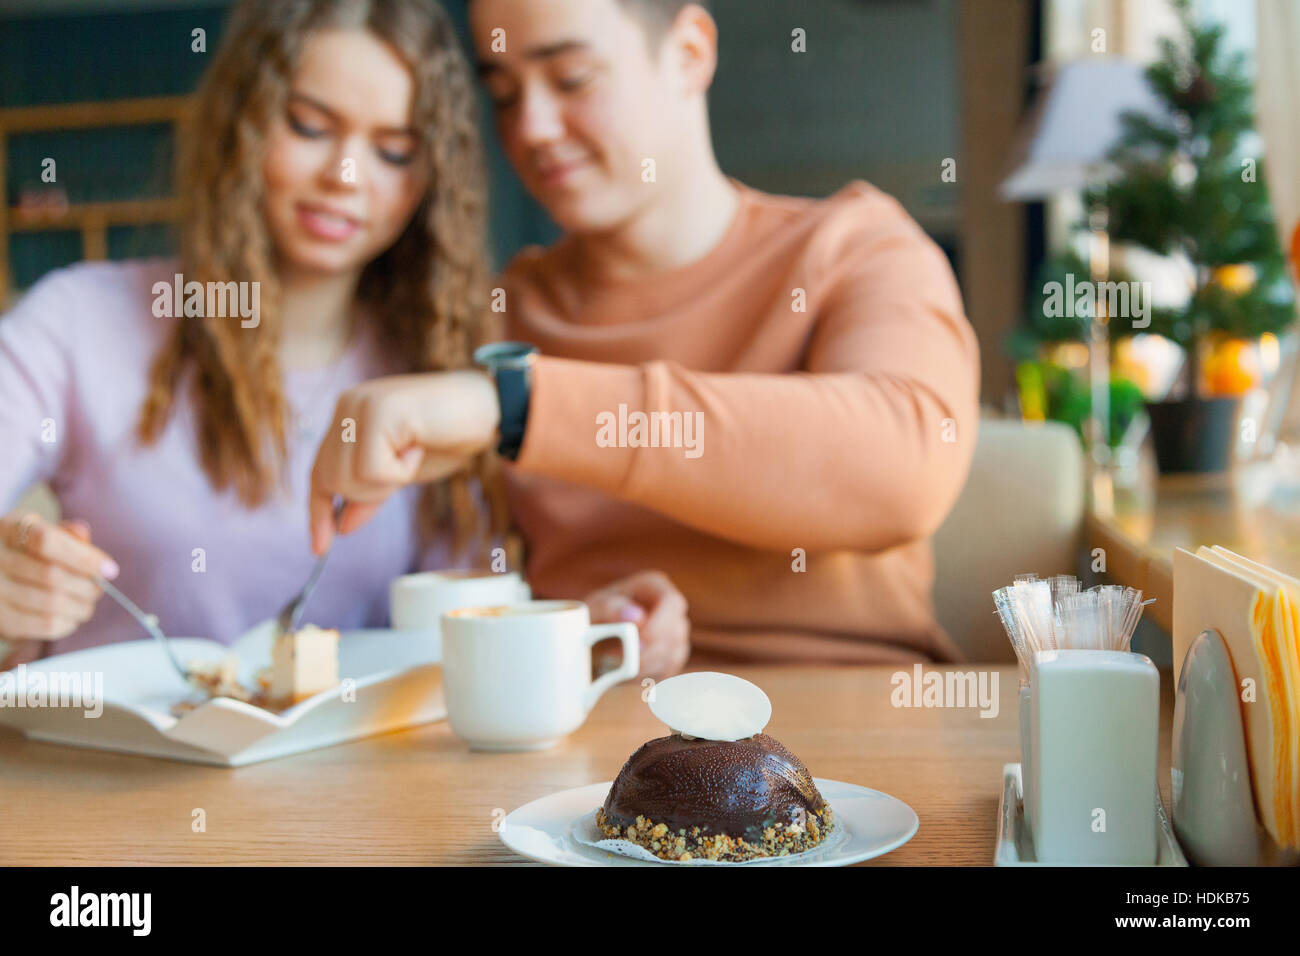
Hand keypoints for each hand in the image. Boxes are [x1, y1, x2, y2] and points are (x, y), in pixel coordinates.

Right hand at [0, 511, 115, 640]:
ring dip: (81, 606)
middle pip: (51, 575)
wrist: (2, 579)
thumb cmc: (32, 552)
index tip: (110, 569)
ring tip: (87, 602)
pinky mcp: (2, 621)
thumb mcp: (46, 533)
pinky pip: (45, 625)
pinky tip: (71, 615)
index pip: (46, 541)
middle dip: (87, 585)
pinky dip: (69, 622)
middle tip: (99, 587)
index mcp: (9, 530)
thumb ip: (66, 534)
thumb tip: (83, 536)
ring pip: (51, 602)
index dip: (83, 557)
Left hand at [309, 371, 500, 553]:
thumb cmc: (449, 438)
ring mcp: (360, 406)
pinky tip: (418, 448)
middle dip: (367, 495)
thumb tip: (341, 526)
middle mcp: (346, 407)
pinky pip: (372, 469)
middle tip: (404, 474)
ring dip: (387, 482)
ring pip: (348, 477)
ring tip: (414, 455)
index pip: (318, 472)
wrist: (487, 410)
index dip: (318, 511)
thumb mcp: (401, 473)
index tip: (320, 547)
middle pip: (329, 479)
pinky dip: (400, 471)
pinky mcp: (378, 410)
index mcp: (347, 418)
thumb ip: (370, 493)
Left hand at [585, 571, 689, 678]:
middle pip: (675, 631)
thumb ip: (610, 609)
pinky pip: (670, 669)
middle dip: (647, 652)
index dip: (658, 625)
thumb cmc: (587, 619)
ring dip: (644, 665)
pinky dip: (647, 675)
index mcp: (653, 586)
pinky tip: (624, 672)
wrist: (584, 642)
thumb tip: (636, 617)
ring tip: (612, 663)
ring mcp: (675, 631)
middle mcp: (669, 606)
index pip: (671, 602)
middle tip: (614, 658)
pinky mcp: (672, 654)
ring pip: (675, 653)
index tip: (636, 643)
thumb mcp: (591, 610)